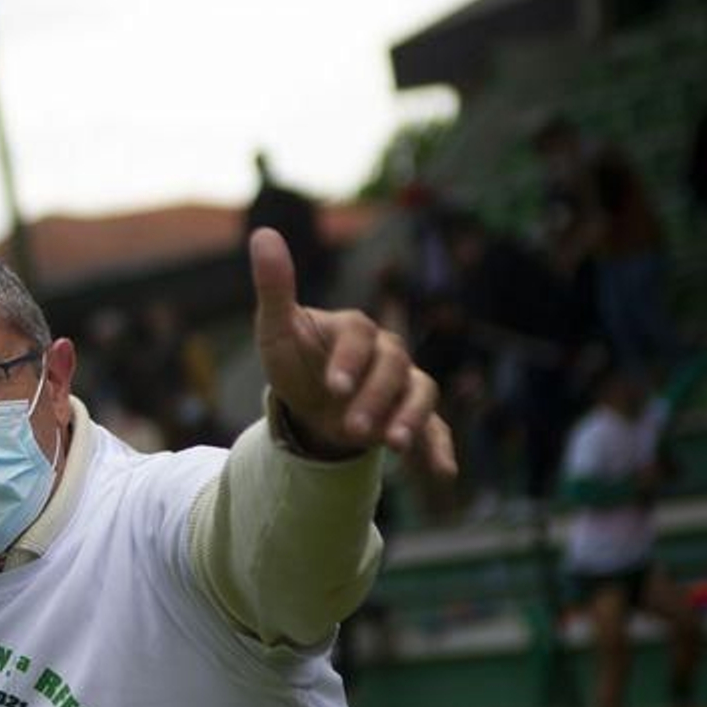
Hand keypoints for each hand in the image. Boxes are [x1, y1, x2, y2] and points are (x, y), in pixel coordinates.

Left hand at [251, 228, 456, 476]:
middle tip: (355, 428)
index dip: (350, 362)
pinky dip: (439, 448)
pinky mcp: (410, 415)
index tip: (333, 387)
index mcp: (355, 329)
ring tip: (393, 446)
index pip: (360, 338)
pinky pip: (436, 428)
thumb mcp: (276, 329)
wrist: (309, 401)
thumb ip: (275, 287)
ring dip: (410, 420)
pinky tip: (444, 473)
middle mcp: (387, 352)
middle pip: (394, 368)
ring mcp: (403, 384)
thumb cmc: (294, 360)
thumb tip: (262, 234)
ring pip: (421, 394)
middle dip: (376, 399)